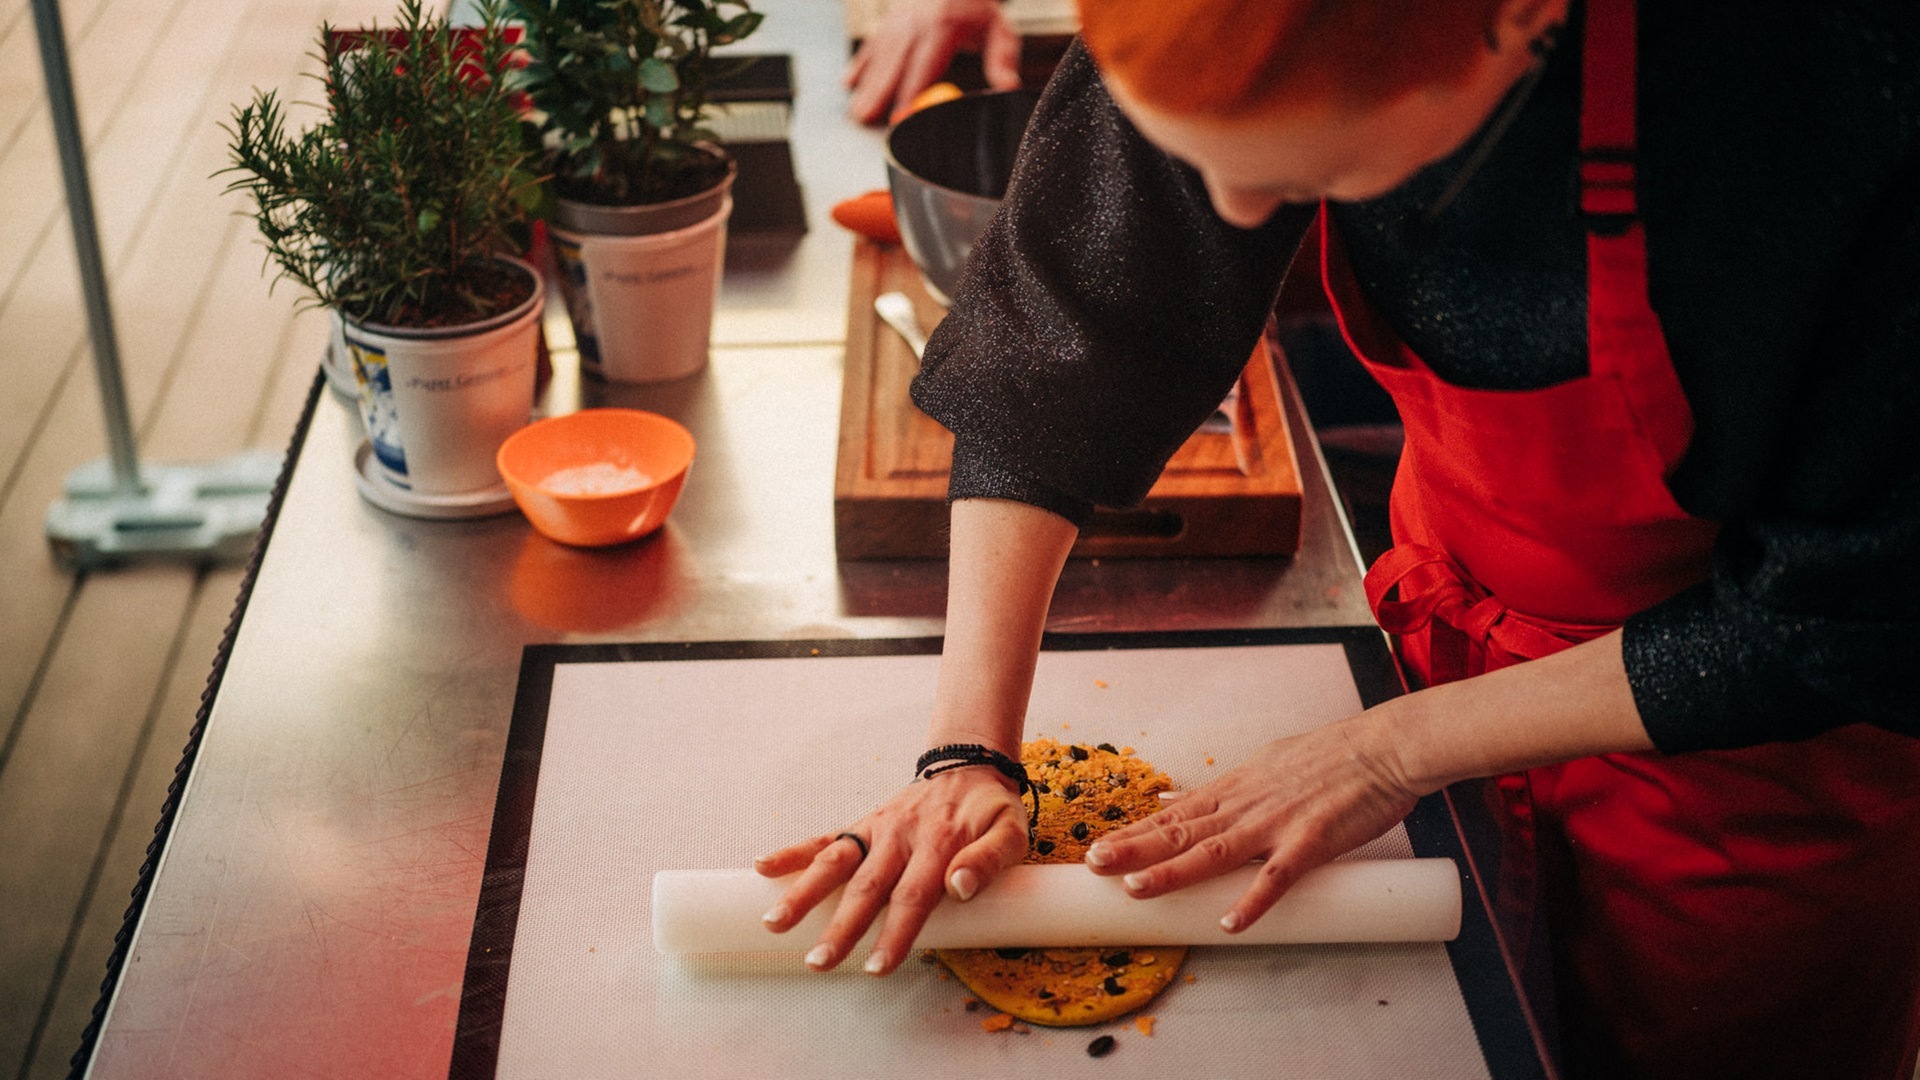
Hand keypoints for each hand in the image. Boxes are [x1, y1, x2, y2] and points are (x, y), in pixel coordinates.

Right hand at [754, 765, 1029, 973]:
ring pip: (835, 863)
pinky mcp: (863, 825)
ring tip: (774, 922)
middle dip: (840, 928)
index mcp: (939, 844)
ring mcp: (877, 830)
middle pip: (867, 887)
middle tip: (817, 962)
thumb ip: (989, 860)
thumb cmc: (991, 811)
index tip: (875, 967)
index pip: (914, 897)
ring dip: (803, 892)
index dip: (894, 934)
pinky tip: (762, 867)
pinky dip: (793, 852)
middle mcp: (901, 837)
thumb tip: (959, 888)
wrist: (970, 766)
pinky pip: (825, 839)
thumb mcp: (1011, 832)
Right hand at [844, 0, 1020, 124]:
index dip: (910, 92)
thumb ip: (1002, 60)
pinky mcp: (889, 19)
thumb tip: (1008, 88)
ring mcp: (898, 19)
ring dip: (865, 84)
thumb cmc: (978, 10)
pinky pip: (871, 43)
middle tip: (864, 120)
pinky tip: (848, 83)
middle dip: (877, 93)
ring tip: (856, 112)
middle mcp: (915, 21)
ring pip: (878, 56)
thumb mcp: (999, 31)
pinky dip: (859, 63)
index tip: (901, 116)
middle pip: (893, 63)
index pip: (924, 66)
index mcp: (942, 26)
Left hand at [1081, 717, 1420, 932]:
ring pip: (1215, 851)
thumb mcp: (1265, 763)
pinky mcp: (1312, 841)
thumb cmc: (1332, 756)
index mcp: (1236, 788)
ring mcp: (1277, 823)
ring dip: (1174, 871)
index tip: (1098, 848)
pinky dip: (1253, 899)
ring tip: (1136, 888)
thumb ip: (1224, 788)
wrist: (1385, 748)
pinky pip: (1277, 876)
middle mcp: (1247, 804)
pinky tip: (1231, 921)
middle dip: (1134, 848)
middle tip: (1093, 864)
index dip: (1134, 832)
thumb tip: (1178, 796)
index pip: (1174, 814)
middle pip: (1181, 831)